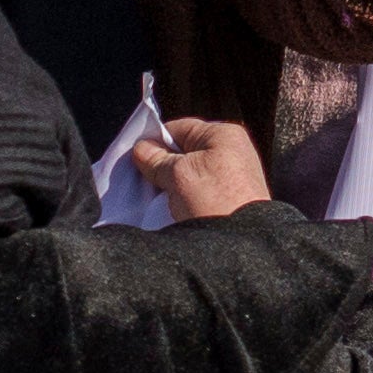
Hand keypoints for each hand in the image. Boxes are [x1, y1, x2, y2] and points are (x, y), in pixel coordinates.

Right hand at [143, 113, 275, 221]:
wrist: (239, 244)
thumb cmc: (216, 201)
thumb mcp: (179, 175)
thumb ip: (157, 160)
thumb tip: (141, 149)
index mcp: (224, 135)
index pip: (180, 128)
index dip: (154, 140)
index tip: (133, 155)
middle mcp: (230, 152)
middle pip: (183, 152)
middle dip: (160, 165)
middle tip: (138, 179)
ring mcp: (230, 177)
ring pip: (188, 174)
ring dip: (169, 184)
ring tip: (151, 196)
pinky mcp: (226, 200)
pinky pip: (196, 192)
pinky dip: (181, 197)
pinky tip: (167, 208)